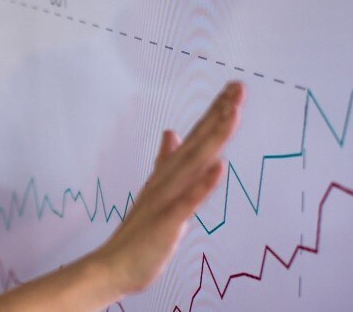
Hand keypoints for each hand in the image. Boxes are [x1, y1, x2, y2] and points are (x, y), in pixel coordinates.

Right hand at [90, 81, 243, 294]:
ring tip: (232, 113)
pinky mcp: (167, 221)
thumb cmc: (138, 233)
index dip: (215, 111)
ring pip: (195, 163)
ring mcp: (167, 198)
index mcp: (169, 173)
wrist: (113, 265)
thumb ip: (165, 160)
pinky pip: (188, 201)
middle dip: (220, 113)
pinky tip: (219, 167)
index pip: (196, 136)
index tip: (235, 87)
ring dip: (214, 137)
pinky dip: (203, 184)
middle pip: (199, 142)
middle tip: (239, 87)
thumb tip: (172, 132)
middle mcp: (169, 180)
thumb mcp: (157, 191)